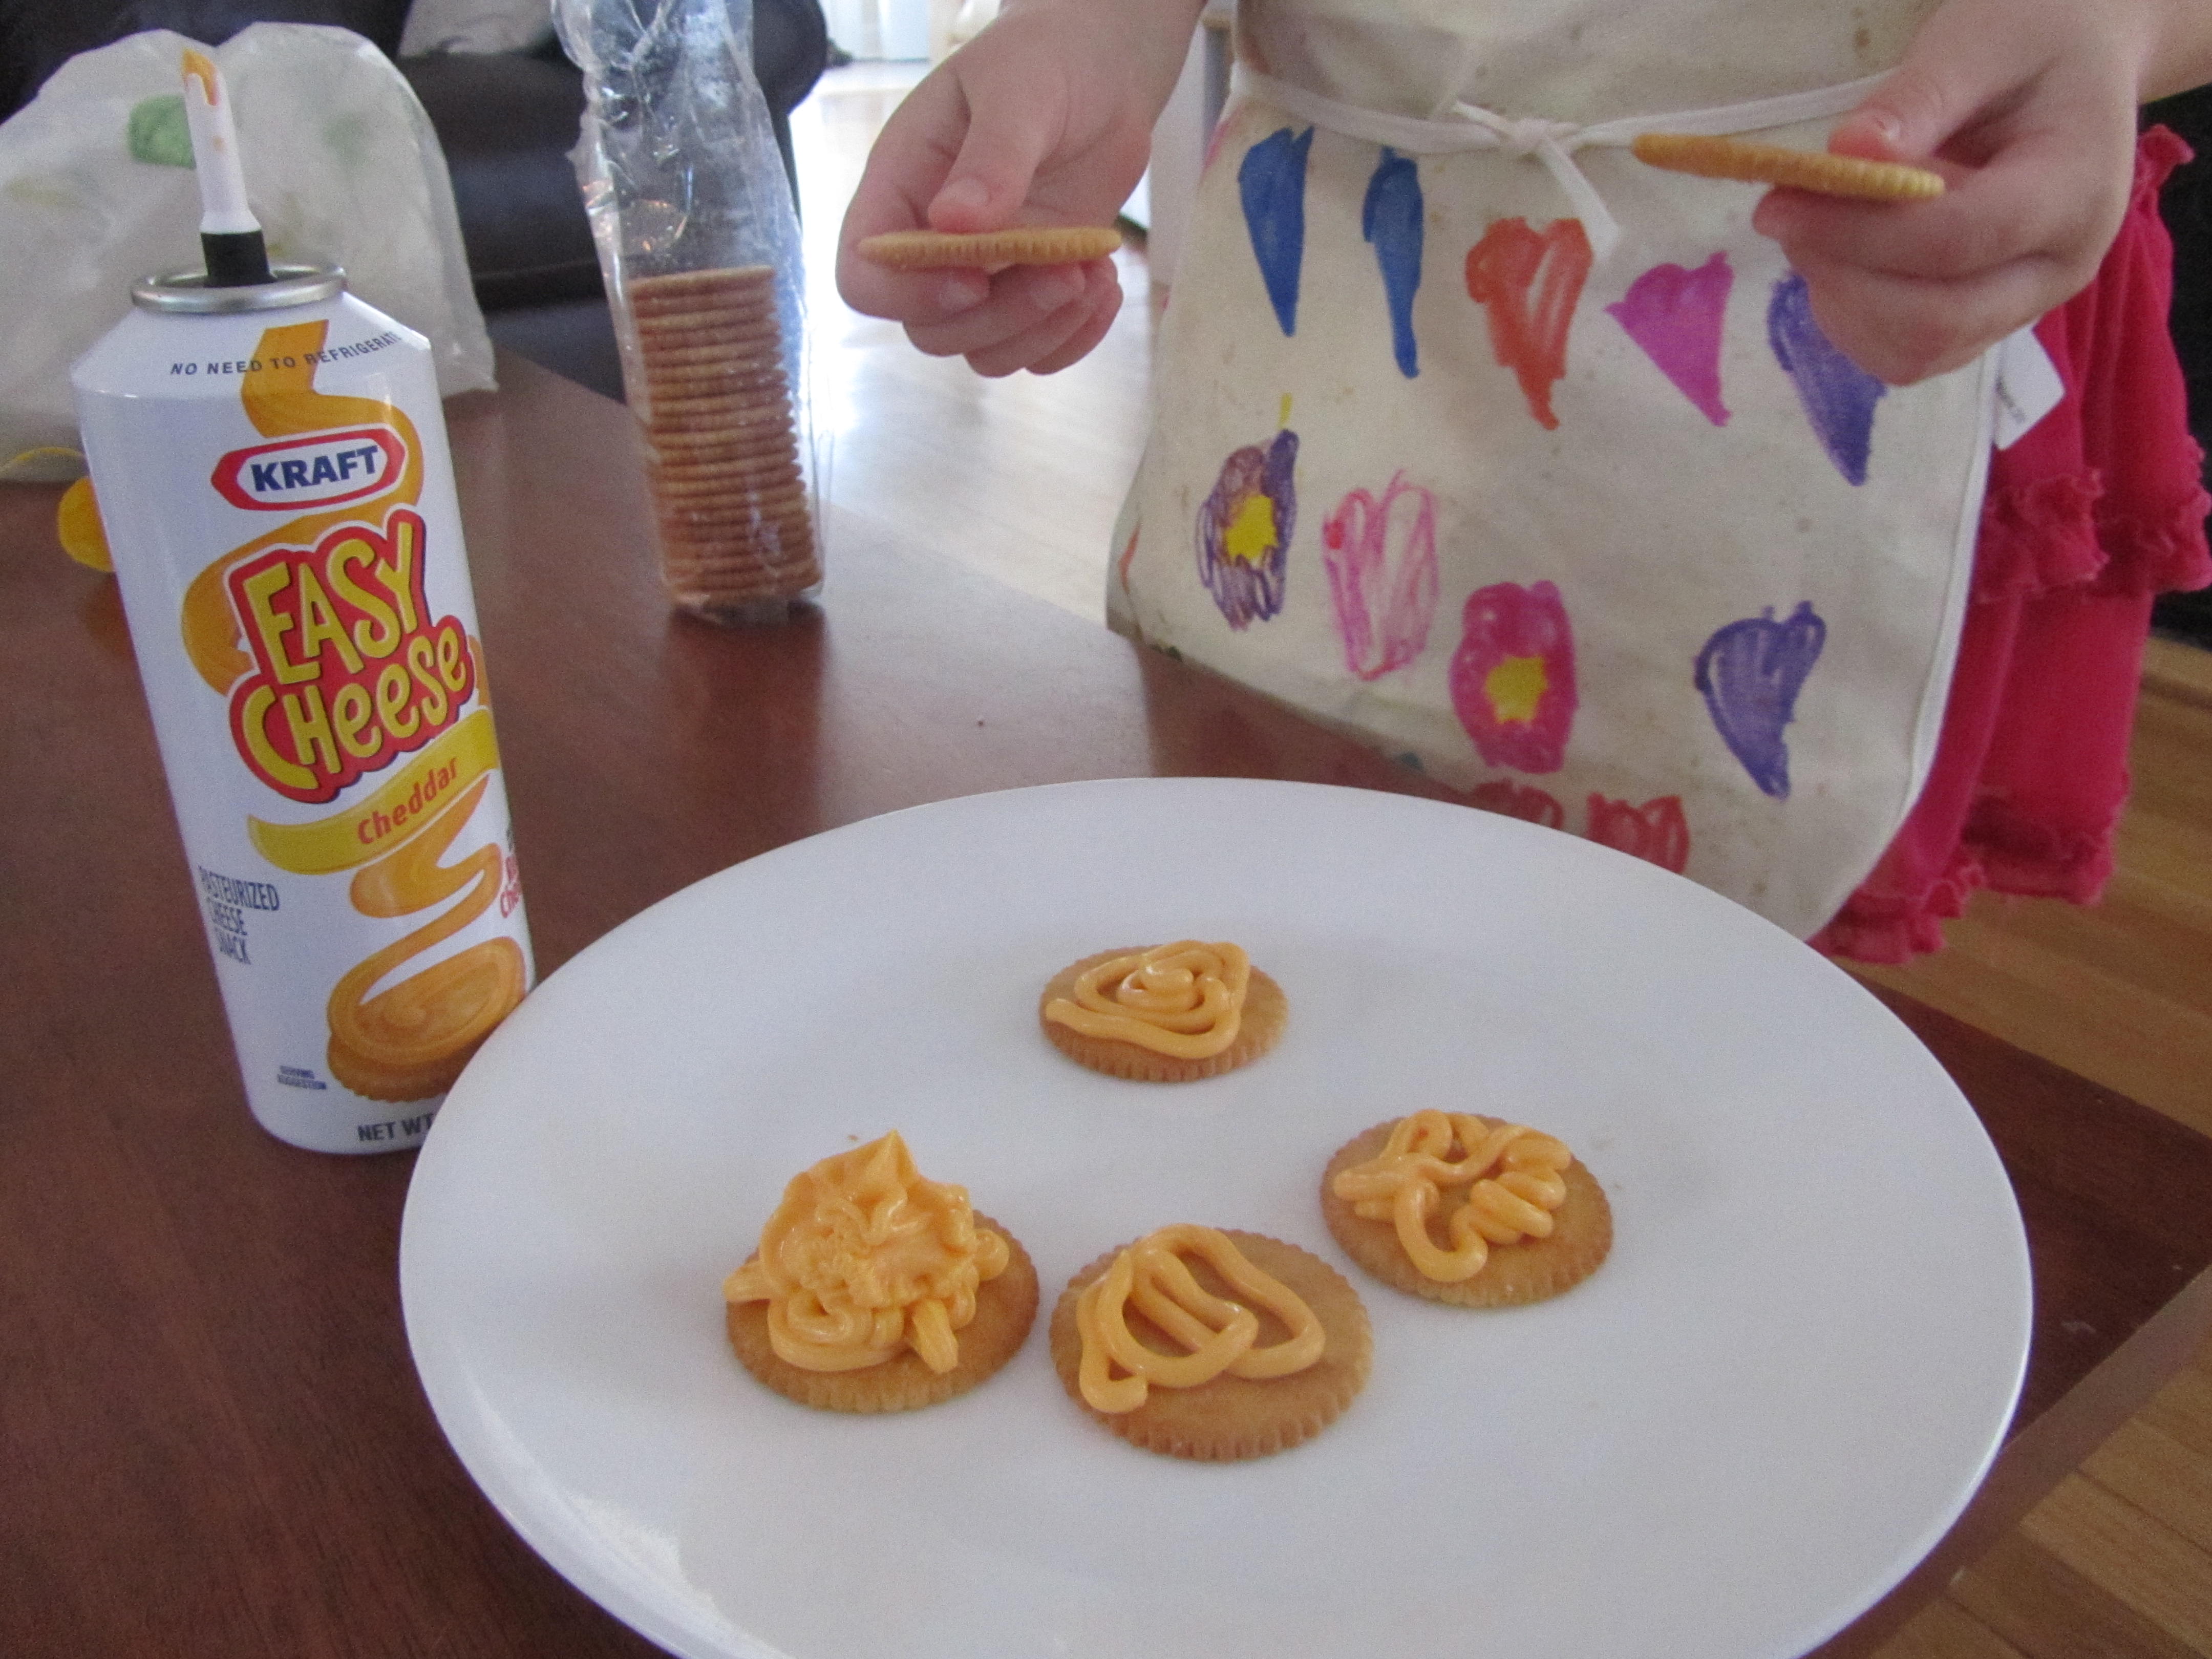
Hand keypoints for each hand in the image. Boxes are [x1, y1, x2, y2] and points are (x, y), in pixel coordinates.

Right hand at [835, 0, 1202, 375]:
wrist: (1102, 73)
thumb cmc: (1044, 63)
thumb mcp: (1017, 91)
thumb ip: (990, 157)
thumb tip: (954, 222)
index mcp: (900, 191)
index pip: (864, 276)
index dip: (907, 295)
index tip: (975, 280)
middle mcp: (932, 246)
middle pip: (930, 330)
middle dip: (999, 318)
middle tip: (1065, 272)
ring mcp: (984, 275)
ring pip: (984, 351)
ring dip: (1042, 332)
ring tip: (1093, 274)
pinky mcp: (1031, 291)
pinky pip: (1037, 352)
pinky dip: (1074, 337)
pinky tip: (1107, 285)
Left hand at [1751, 0, 2170, 383]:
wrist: (2070, 68)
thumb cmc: (2033, 42)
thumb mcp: (1981, 41)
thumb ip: (1919, 97)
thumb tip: (1848, 153)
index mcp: (2076, 193)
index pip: (1958, 241)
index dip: (1859, 233)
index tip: (1778, 206)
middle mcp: (2057, 270)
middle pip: (1935, 319)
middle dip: (1843, 275)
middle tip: (1787, 214)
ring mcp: (2020, 307)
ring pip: (1914, 352)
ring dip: (1842, 302)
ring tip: (1817, 227)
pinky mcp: (1981, 324)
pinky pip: (1905, 354)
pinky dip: (1853, 317)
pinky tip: (1841, 255)